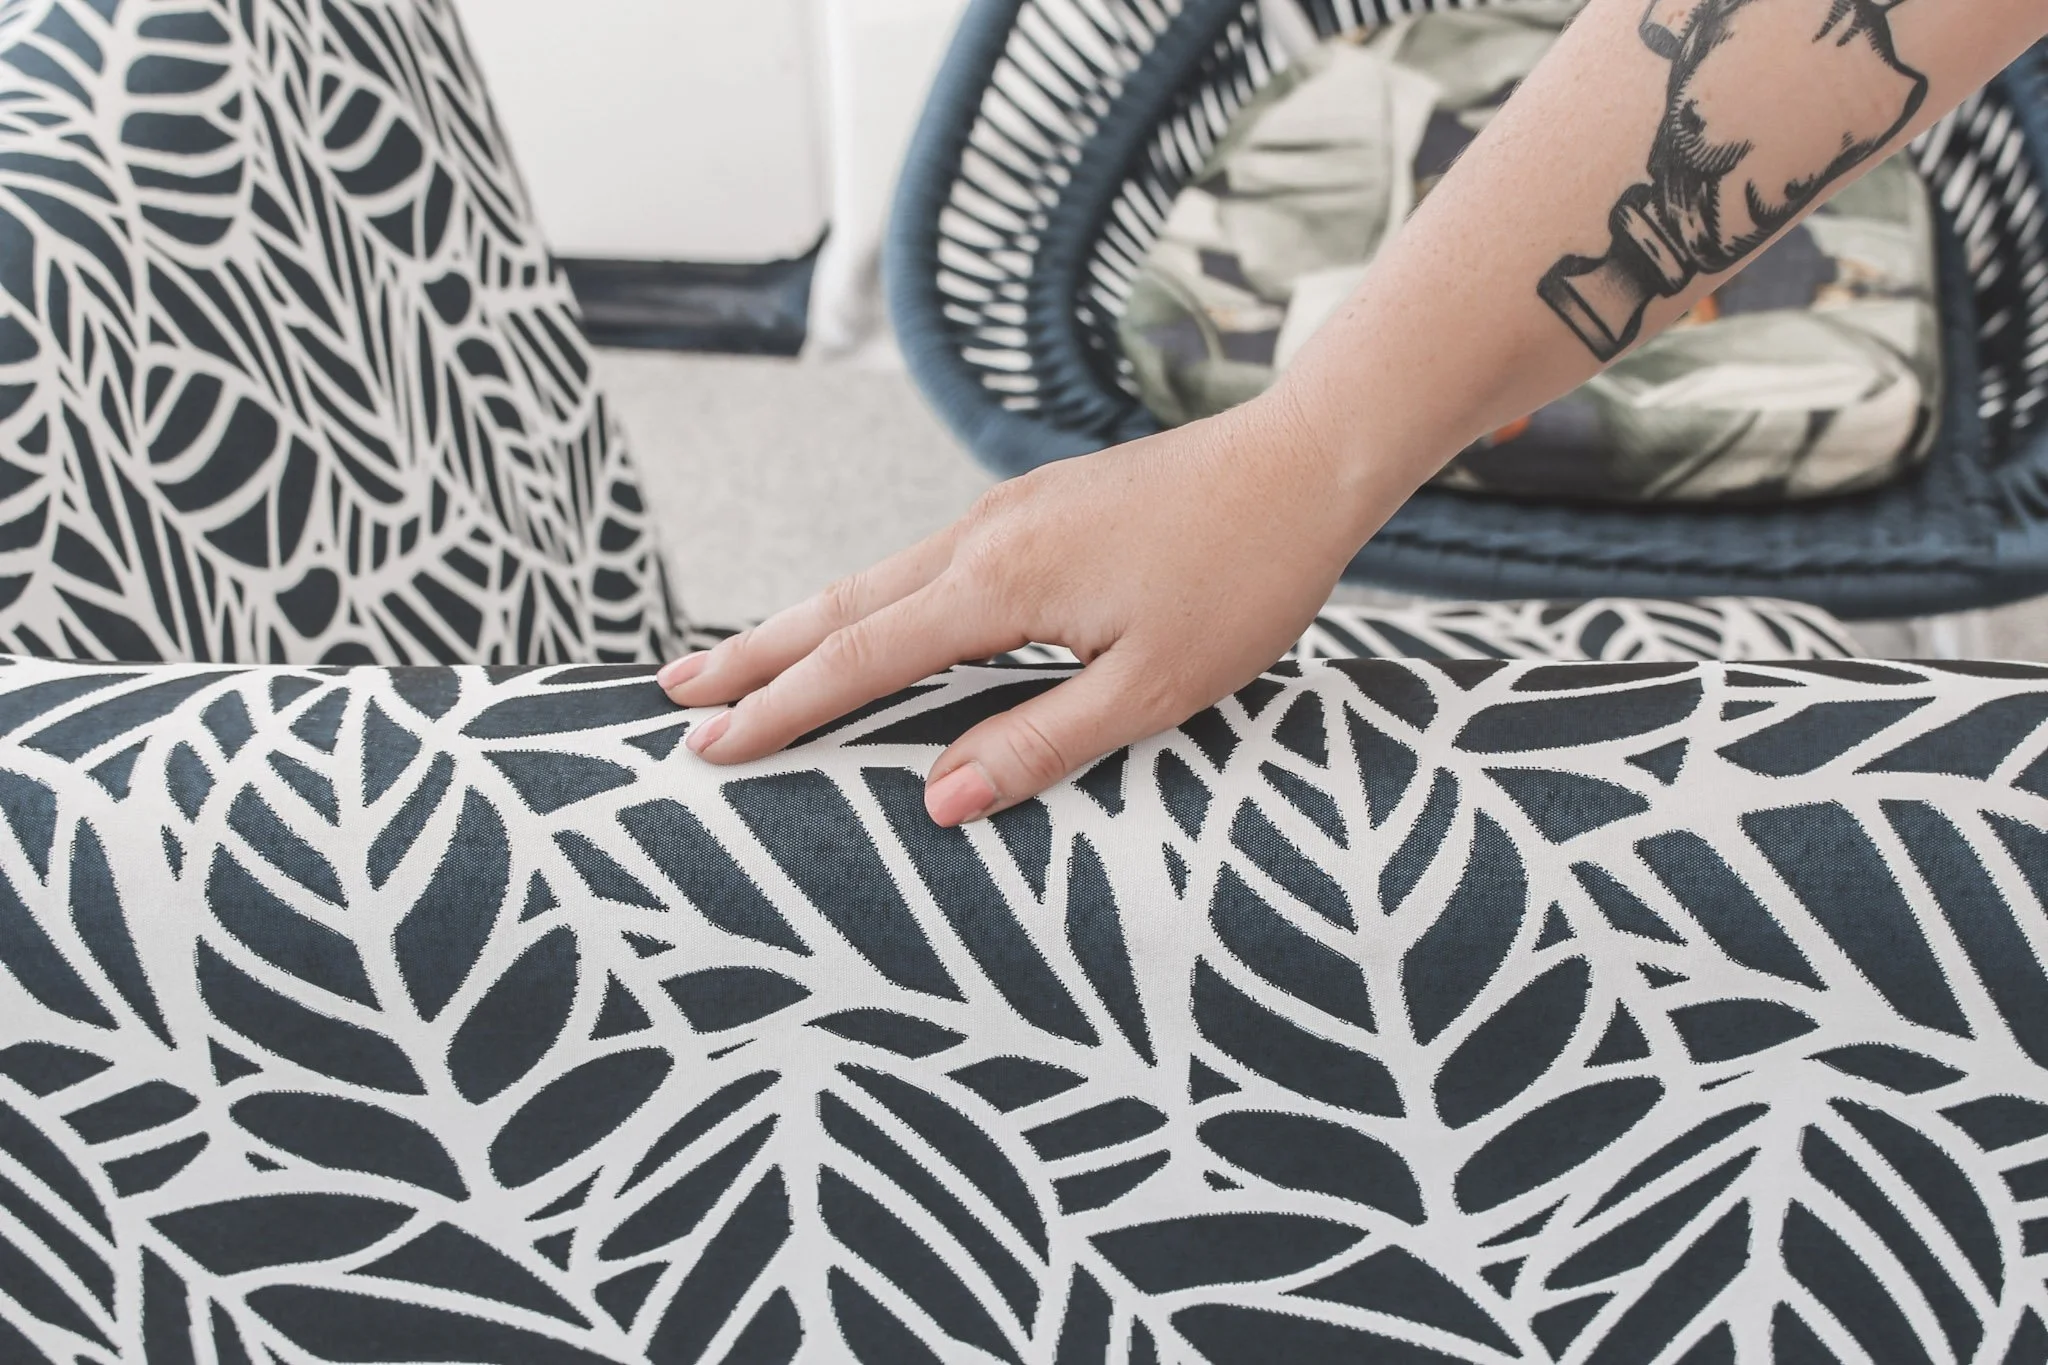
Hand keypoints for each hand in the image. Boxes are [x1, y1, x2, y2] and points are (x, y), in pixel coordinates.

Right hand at [654, 390, 1382, 826]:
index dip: (778, 710)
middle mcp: (981, 538)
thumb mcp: (1153, 690)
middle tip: (671, 691)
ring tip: (736, 660)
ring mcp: (1003, 515)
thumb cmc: (1243, 580)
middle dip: (753, 654)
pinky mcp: (1032, 510)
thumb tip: (939, 805)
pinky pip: (922, 566)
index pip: (858, 661)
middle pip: (840, 607)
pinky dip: (866, 604)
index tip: (706, 747)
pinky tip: (862, 627)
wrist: (1302, 462)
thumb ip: (1040, 745)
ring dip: (802, 625)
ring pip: (875, 580)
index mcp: (999, 585)